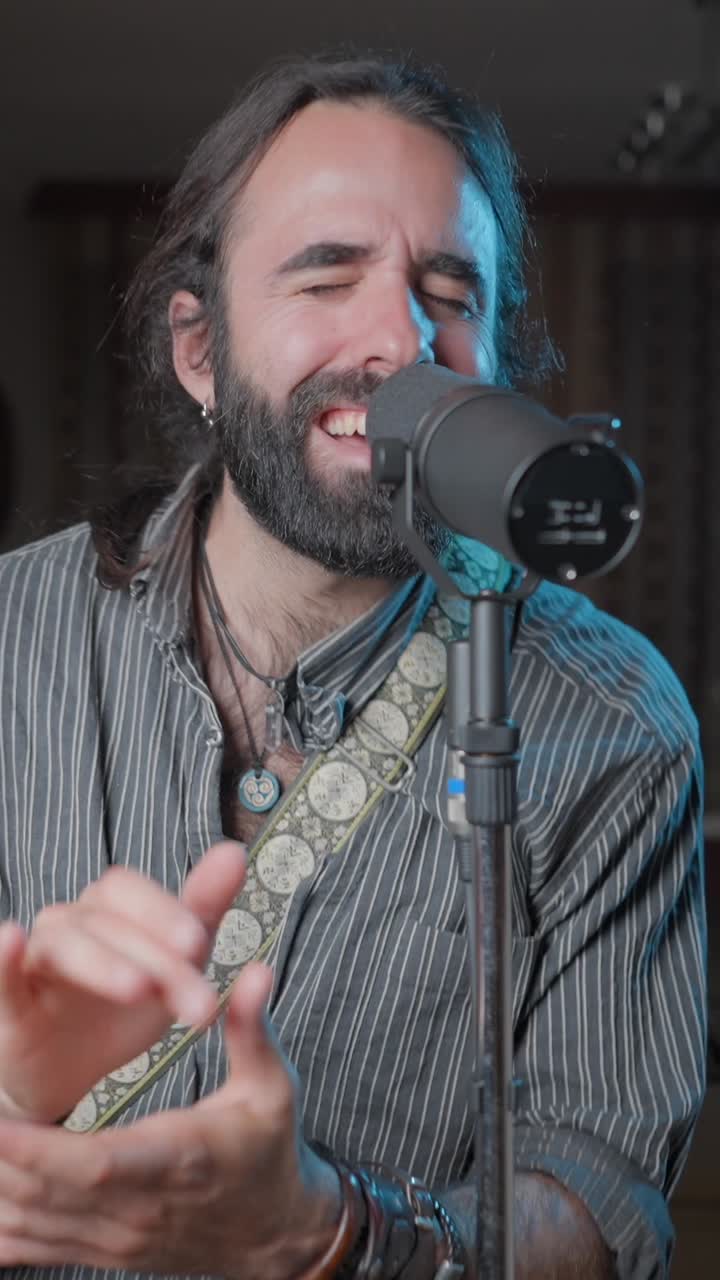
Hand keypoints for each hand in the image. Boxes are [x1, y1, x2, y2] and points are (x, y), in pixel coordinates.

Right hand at [0, 841, 245, 1123]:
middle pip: (110, 923)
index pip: (134, 893)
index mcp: (110, 908)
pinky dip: (3, 956)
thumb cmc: (124, 1004)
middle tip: (197, 1000)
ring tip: (139, 988)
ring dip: (104, 964)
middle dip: (157, 958)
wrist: (71, 1069)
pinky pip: (2, 974)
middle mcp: (71, 921)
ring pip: (66, 945)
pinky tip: (12, 937)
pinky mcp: (9, 1001)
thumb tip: (235, 850)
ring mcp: (36, 958)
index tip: (202, 945)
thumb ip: (202, 907)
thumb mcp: (175, 962)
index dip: (166, 913)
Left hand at [0, 963, 340, 1279]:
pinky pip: (39, 1250)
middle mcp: (140, 1207)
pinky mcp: (105, 1252)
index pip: (99, 1163)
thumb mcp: (273, 1086)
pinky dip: (3, 1230)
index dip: (41, 1150)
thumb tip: (256, 970)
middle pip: (49, 1194)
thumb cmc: (269, 1148)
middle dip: (1, 1159)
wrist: (276, 1233)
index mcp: (178, 1159)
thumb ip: (253, 1029)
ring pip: (35, 1224)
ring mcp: (117, 1238)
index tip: (1, 1122)